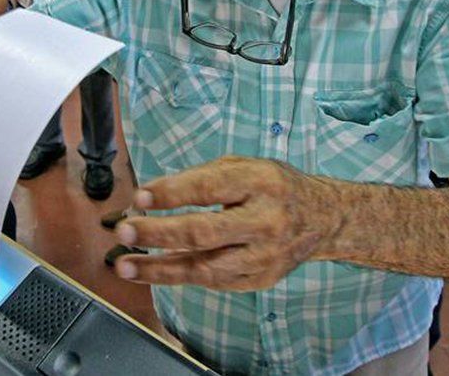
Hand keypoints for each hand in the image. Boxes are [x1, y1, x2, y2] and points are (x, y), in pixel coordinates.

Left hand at [112, 157, 337, 290]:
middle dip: (159, 233)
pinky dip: (179, 276)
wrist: (324, 219)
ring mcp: (264, 255)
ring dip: (160, 268)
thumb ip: (202, 177)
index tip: (140, 196)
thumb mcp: (245, 166)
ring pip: (205, 267)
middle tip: (124, 230)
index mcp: (261, 182)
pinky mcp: (259, 279)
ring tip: (125, 264)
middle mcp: (265, 221)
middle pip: (205, 232)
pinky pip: (212, 282)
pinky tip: (152, 271)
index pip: (210, 188)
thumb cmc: (274, 187)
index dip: (172, 193)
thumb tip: (151, 197)